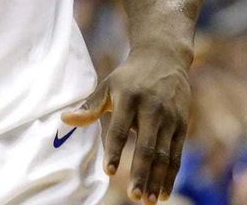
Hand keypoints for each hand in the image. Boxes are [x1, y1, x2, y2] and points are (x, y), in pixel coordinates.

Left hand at [62, 43, 191, 203]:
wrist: (164, 57)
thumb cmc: (129, 77)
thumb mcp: (108, 85)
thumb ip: (90, 106)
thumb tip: (65, 119)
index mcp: (129, 98)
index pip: (121, 129)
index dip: (115, 151)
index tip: (109, 172)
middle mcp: (151, 108)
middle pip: (147, 146)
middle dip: (141, 173)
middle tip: (133, 196)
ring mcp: (169, 117)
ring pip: (164, 154)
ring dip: (157, 180)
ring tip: (149, 201)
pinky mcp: (182, 124)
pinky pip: (177, 154)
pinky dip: (171, 175)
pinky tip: (164, 192)